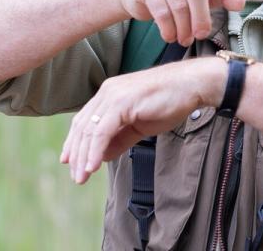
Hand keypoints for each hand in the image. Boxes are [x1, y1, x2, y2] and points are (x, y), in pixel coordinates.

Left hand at [59, 57, 224, 183]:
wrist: (191, 85)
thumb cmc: (170, 101)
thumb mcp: (140, 124)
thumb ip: (120, 138)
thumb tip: (101, 156)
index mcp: (111, 93)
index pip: (85, 120)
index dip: (75, 142)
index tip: (71, 163)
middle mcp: (108, 91)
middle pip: (82, 126)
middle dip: (76, 154)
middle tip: (76, 177)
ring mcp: (114, 95)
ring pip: (89, 130)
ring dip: (83, 156)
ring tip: (81, 177)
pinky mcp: (122, 101)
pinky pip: (102, 131)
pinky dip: (94, 150)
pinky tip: (92, 166)